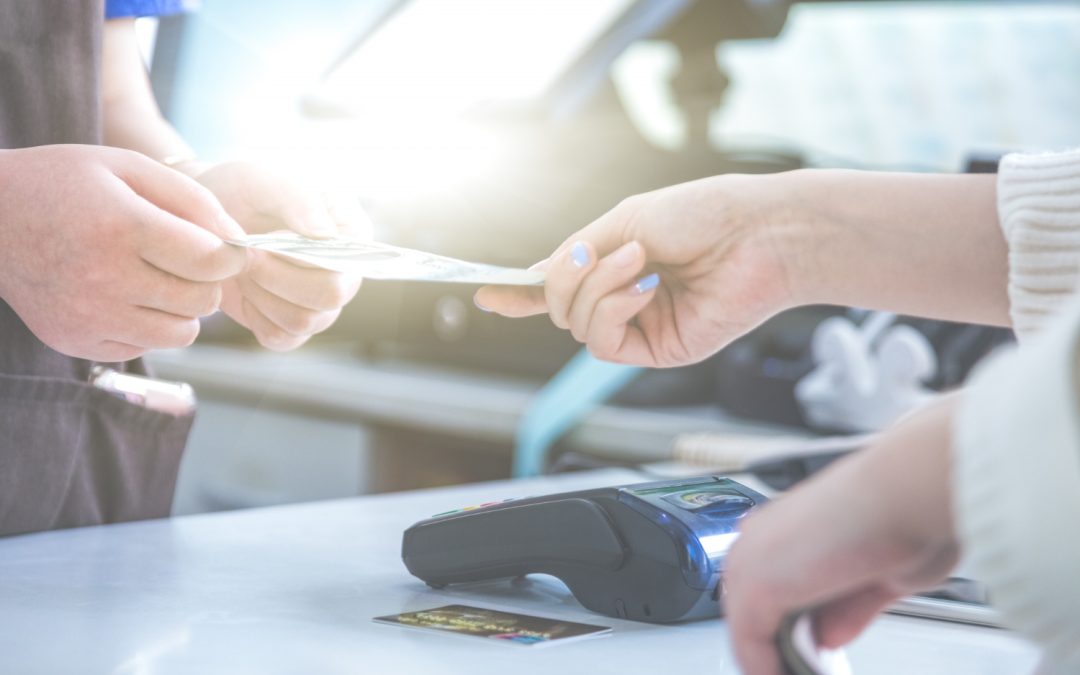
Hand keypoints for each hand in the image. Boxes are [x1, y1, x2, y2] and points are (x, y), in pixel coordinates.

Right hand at [0, 145, 246, 361]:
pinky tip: (126, 296)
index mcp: (122, 227)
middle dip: (207, 281)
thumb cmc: (65, 184)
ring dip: (183, 309)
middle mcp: (105, 278)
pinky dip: (149, 326)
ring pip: (181, 333)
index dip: (230, 255)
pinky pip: (145, 347)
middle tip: (186, 261)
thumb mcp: (127, 168)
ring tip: (159, 279)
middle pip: (202, 300)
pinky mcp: (76, 342)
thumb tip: (239, 240)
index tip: (224, 248)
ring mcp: (88, 317)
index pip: (211, 261)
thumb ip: (192, 199)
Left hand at [191, 162, 367, 350]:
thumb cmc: (245, 191)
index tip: (268, 238)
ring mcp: (320, 304)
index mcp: (353, 234)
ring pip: (302, 321)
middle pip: (329, 297)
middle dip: (278, 278)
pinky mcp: (293, 326)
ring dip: (262, 295)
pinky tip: (246, 289)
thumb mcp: (267, 181)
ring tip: (243, 266)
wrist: (208, 217)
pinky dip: (256, 316)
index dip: (305, 258)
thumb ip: (299, 202)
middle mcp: (344, 273)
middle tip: (247, 255)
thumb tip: (326, 236)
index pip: (348, 262)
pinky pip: (281, 338)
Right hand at [474, 174, 805, 366]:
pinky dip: (612, 309)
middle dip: (563, 279)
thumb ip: (578, 252)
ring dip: (596, 288)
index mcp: (615, 265)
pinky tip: (644, 287)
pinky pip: (604, 342)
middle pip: (559, 308)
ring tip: (639, 260)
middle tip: (590, 252)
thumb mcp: (626, 221)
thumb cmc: (702, 214)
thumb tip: (533, 276)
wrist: (759, 232)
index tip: (485, 292)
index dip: (521, 292)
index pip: (560, 288)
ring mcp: (641, 326)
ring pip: (577, 326)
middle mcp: (624, 299)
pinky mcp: (658, 350)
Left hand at [723, 397, 959, 674]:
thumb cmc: (909, 513)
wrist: (909, 491)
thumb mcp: (882, 573)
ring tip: (800, 674)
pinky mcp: (757, 585)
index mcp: (787, 526)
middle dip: (777, 644)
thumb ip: (848, 606)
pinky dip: (766, 669)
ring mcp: (753, 559)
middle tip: (802, 669)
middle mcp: (762, 537)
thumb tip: (829, 635)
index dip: (787, 624)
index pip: (770, 585)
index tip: (807, 651)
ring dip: (771, 659)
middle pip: (750, 606)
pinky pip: (749, 643)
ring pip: (747, 626)